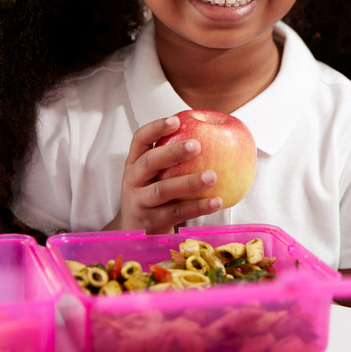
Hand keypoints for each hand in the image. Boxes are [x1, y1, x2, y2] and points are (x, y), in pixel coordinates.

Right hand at [105, 116, 222, 233]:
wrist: (135, 231)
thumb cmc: (153, 194)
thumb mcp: (154, 174)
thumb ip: (172, 157)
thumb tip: (213, 131)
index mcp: (134, 163)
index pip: (140, 139)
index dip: (156, 128)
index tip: (176, 120)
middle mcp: (133, 181)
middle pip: (150, 162)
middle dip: (173, 152)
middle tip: (198, 145)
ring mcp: (140, 202)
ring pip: (163, 190)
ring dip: (189, 182)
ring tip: (213, 176)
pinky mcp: (152, 222)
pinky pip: (178, 212)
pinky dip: (198, 206)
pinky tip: (217, 201)